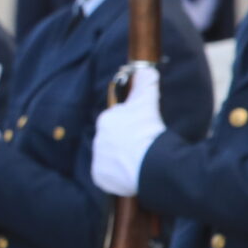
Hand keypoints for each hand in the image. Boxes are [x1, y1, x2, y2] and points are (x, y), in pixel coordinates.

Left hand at [90, 64, 165, 197]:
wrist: (149, 161)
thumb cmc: (148, 130)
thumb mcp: (147, 102)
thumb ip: (145, 85)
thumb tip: (146, 69)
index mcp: (106, 120)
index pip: (119, 120)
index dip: (133, 125)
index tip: (144, 130)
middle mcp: (98, 140)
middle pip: (115, 140)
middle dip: (128, 142)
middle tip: (145, 146)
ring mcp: (98, 160)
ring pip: (112, 158)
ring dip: (124, 160)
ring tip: (141, 161)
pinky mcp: (101, 178)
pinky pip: (109, 177)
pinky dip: (120, 177)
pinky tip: (133, 175)